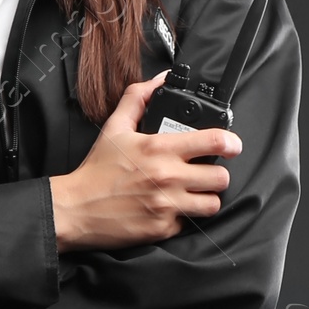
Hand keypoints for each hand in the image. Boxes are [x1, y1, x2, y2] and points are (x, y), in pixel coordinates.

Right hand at [48, 72, 238, 251]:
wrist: (76, 209)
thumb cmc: (96, 171)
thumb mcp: (115, 128)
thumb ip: (139, 98)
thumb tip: (160, 80)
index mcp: (160, 149)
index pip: (214, 142)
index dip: (231, 143)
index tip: (232, 145)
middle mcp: (168, 177)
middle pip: (220, 177)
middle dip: (215, 174)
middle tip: (204, 174)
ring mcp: (167, 205)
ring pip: (212, 204)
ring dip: (205, 198)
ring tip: (192, 194)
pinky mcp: (163, 229)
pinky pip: (188, 223)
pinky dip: (181, 217)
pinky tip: (167, 209)